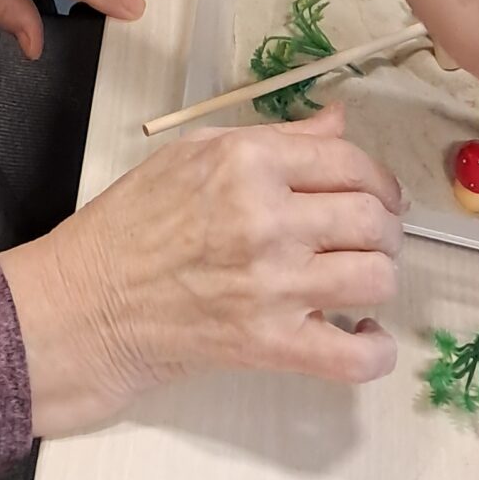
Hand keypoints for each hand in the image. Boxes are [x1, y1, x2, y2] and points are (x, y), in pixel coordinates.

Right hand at [0, 106, 402, 434]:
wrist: (94, 299)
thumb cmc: (138, 218)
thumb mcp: (195, 151)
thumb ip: (275, 136)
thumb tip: (338, 122)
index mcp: (247, 162)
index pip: (350, 162)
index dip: (378, 178)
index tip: (378, 193)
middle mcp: (267, 220)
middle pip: (373, 220)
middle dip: (385, 226)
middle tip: (369, 234)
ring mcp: (273, 287)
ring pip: (377, 278)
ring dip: (379, 276)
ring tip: (359, 276)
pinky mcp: (272, 346)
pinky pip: (356, 357)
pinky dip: (375, 348)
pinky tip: (361, 332)